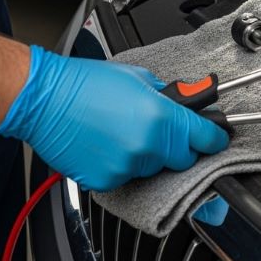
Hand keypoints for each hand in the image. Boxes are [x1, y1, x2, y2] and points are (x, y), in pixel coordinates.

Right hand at [0, 46, 228, 191]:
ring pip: (154, 169)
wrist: (43, 98)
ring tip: (123, 132)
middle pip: (183, 158)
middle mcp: (148, 146)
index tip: (217, 138)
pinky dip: (122, 165)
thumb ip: (169, 97)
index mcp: (162, 118)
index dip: (214, 138)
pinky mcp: (106, 181)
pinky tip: (107, 145)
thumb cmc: (85, 84)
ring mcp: (126, 166)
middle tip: (160, 130)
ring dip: (148, 155)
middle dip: (178, 146)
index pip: (206, 138)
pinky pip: (127, 177)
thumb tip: (187, 104)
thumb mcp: (140, 79)